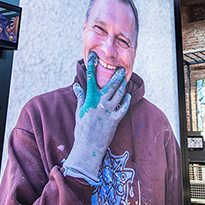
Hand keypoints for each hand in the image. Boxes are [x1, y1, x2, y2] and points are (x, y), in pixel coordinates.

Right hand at [64, 52, 130, 182]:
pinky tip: (127, 96)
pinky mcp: (115, 121)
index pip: (90, 79)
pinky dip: (125, 101)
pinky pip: (122, 108)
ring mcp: (107, 112)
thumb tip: (77, 86)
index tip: (93, 57)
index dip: (91, 67)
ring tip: (125, 80)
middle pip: (109, 85)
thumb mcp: (79, 112)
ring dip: (122, 86)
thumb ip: (80, 98)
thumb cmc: (82, 130)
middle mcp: (99, 104)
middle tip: (121, 69)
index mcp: (89, 100)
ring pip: (117, 95)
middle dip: (116, 76)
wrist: (88, 147)